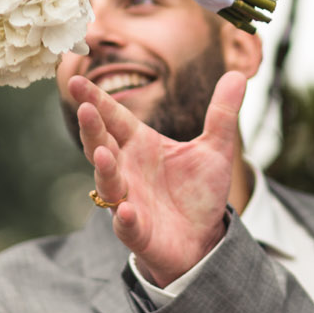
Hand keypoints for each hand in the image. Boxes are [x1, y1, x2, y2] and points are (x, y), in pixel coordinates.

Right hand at [69, 70, 243, 284]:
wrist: (203, 238)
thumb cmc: (199, 191)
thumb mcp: (216, 149)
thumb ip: (222, 113)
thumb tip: (238, 74)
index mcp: (140, 144)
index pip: (114, 117)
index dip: (95, 98)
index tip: (75, 80)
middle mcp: (127, 169)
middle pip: (102, 145)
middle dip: (92, 128)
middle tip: (85, 108)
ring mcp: (127, 199)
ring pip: (108, 182)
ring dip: (104, 169)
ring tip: (104, 154)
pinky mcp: (137, 231)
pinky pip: (126, 223)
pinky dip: (125, 217)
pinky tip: (127, 210)